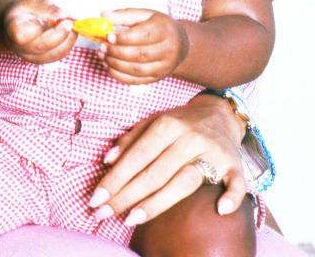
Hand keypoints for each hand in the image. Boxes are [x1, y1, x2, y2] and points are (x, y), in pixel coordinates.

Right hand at [3, 0, 75, 63]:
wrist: (17, 24)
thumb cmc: (26, 11)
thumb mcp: (35, 2)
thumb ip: (49, 8)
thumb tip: (64, 16)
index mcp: (13, 27)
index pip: (20, 34)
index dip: (36, 28)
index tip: (49, 19)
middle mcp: (19, 46)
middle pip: (40, 46)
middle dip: (59, 34)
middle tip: (69, 22)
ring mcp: (30, 56)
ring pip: (52, 54)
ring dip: (67, 40)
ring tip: (71, 26)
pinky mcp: (41, 61)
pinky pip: (58, 56)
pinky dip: (67, 44)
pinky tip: (69, 33)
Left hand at [88, 92, 246, 225]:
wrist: (220, 114)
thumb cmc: (180, 122)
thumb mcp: (153, 121)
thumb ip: (131, 139)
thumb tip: (108, 160)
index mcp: (166, 125)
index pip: (136, 156)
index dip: (115, 178)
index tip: (96, 198)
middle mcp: (188, 138)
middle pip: (154, 172)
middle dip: (126, 195)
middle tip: (104, 214)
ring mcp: (213, 153)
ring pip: (184, 181)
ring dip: (157, 203)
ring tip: (133, 219)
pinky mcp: (235, 166)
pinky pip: (236, 183)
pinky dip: (231, 197)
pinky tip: (220, 210)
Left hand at [99, 8, 187, 84]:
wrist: (181, 43)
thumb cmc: (159, 26)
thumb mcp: (145, 14)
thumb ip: (124, 15)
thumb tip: (104, 15)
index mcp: (164, 31)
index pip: (144, 36)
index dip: (124, 38)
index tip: (108, 36)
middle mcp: (168, 50)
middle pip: (140, 55)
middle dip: (117, 52)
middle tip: (101, 47)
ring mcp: (164, 67)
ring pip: (137, 70)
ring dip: (116, 64)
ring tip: (102, 55)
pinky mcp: (158, 77)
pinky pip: (137, 81)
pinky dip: (120, 76)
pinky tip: (109, 66)